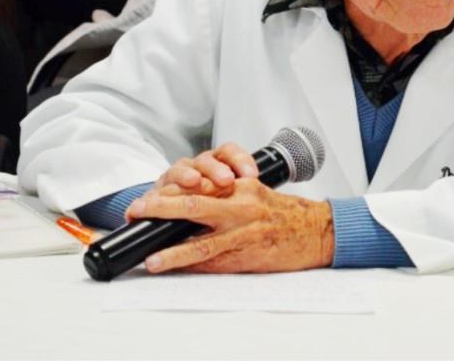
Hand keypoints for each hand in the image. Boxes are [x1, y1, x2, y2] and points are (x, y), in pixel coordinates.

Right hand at [125, 143, 257, 221]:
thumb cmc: (209, 203)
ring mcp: (175, 177)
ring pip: (181, 169)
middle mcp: (195, 167)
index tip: (252, 175)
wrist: (174, 212)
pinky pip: (157, 190)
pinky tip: (162, 197)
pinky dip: (158, 195)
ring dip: (187, 175)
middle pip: (206, 160)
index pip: (229, 153)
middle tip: (226, 179)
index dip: (241, 160)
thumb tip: (256, 188)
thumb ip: (238, 192)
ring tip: (194, 181)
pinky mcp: (157, 192)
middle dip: (216, 168)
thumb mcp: (227, 197)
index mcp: (215, 164)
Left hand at [127, 179, 334, 273]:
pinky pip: (216, 262)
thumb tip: (190, 204)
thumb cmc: (284, 212)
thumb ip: (225, 195)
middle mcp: (240, 205)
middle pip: (193, 203)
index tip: (148, 198)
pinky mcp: (248, 254)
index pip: (198, 183)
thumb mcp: (255, 192)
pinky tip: (178, 270)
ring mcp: (244, 231)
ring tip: (152, 257)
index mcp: (240, 185)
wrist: (316, 230)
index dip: (169, 190)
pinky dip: (194, 267)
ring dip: (172, 250)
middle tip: (138, 211)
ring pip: (201, 241)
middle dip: (161, 208)